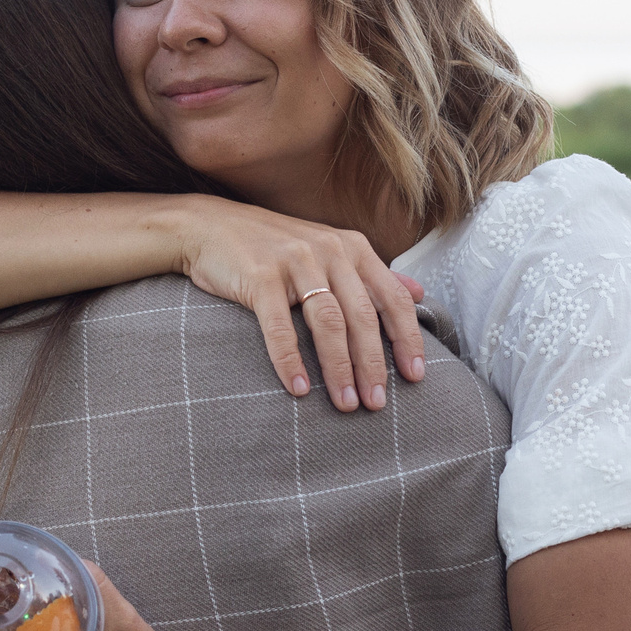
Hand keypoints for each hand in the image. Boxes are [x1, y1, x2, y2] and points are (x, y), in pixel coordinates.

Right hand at [171, 196, 427, 411]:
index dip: (407, 338)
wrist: (209, 227)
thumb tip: (420, 293)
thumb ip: (372, 275)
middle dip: (373, 364)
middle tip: (376, 403)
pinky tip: (300, 388)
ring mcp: (295, 261)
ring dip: (339, 368)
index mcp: (353, 248)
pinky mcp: (260, 275)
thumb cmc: (274, 248)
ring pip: (328, 323)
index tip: (415, 376)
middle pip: (362, 316)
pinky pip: (280, 326)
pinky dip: (291, 360)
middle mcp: (330, 251)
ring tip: (345, 403)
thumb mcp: (330, 252)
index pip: (392, 298)